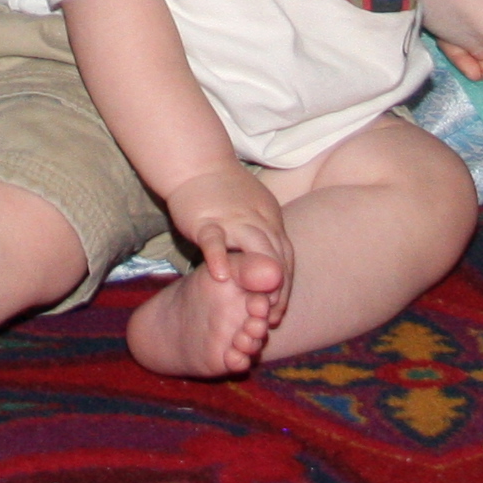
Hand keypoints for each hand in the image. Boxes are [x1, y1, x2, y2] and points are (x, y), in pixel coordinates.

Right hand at [159, 161, 292, 311]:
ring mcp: (233, 219)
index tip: (279, 312)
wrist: (198, 164)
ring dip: (257, 278)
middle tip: (270, 318)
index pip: (285, 257)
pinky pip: (214, 240)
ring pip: (253, 249)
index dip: (285, 286)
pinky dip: (219, 257)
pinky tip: (220, 278)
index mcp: (269, 220)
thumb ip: (265, 236)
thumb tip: (277, 266)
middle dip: (277, 290)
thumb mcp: (254, 212)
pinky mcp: (206, 219)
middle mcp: (257, 220)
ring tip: (255, 307)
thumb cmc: (225, 191)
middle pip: (275, 257)